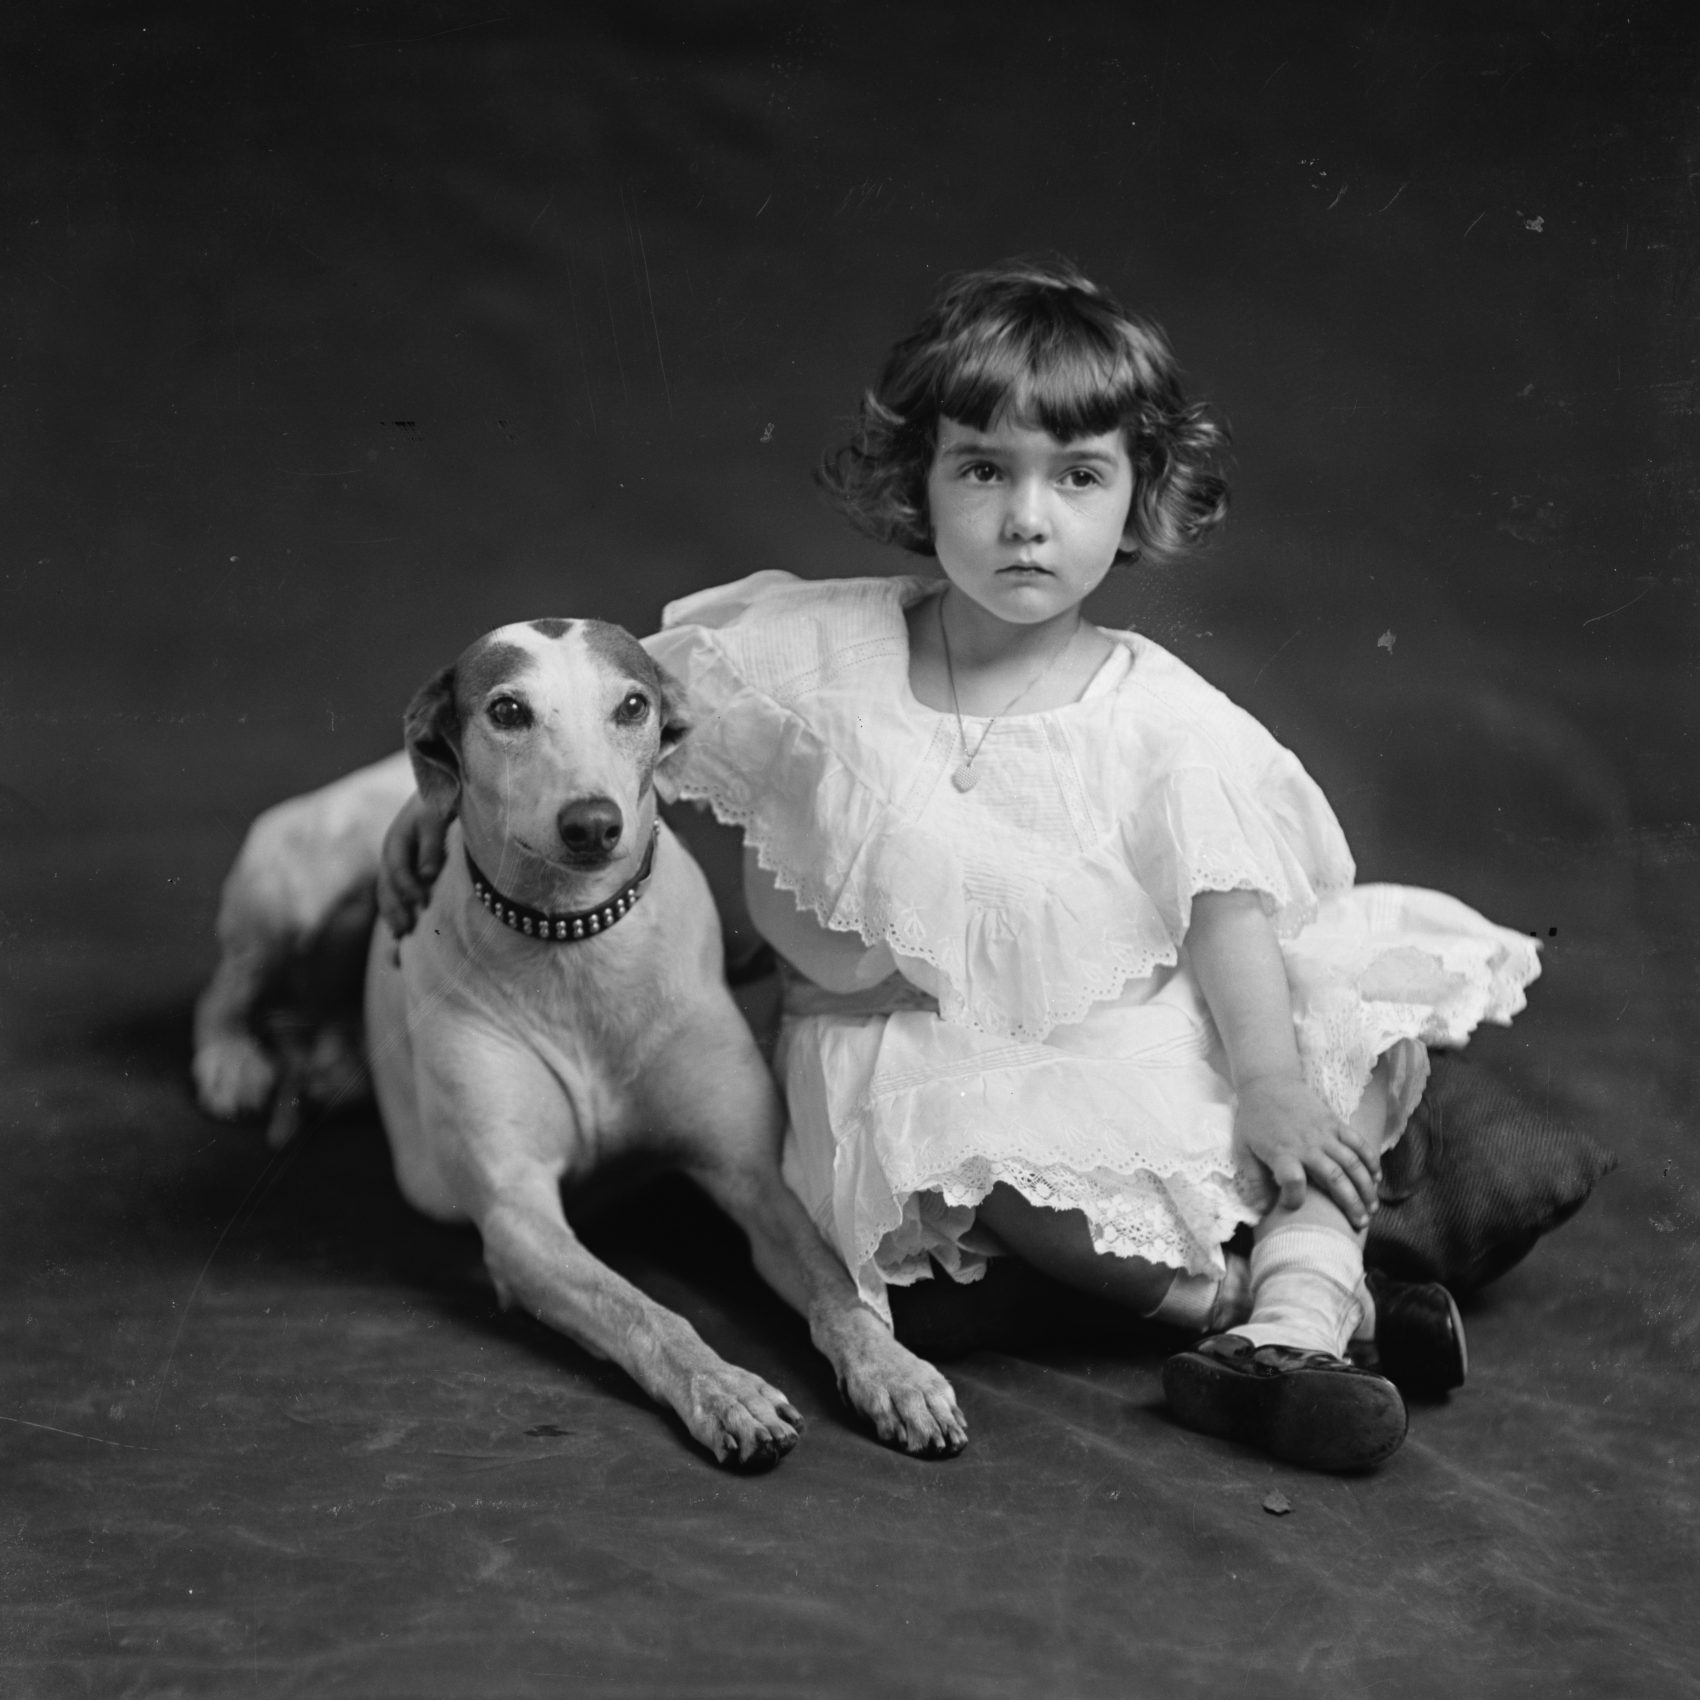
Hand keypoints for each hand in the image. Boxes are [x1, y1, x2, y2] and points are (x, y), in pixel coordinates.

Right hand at [376, 792, 447, 936]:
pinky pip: (394, 895)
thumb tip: (428, 876)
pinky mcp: (402, 872)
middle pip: (387, 887)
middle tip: (405, 932)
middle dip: (395, 910)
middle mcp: (390, 856)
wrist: (437, 794)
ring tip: (400, 937)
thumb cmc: (438, 805)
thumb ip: (432, 847)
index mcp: (396, 842)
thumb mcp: (436, 821)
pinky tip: (402, 930)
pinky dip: (396, 912)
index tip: (423, 903)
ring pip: (386, 894)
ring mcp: (394, 865)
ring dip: (392, 915)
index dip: (408, 888)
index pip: (398, 870)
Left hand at [1235, 1072, 1380, 1227]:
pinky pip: (1358, 1143)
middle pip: (1334, 1178)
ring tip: (1372, 1207)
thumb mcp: (1243, 1150)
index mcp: (1281, 1153)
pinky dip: (1370, 1160)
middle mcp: (1306, 1146)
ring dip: (1365, 1187)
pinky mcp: (1336, 1122)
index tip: (1294, 1207)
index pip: (1293, 1182)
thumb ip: (1254, 1180)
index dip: (1294, 1199)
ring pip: (1352, 1164)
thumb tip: (1262, 1209)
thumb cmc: (1254, 1119)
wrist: (1268, 1082)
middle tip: (1359, 1224)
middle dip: (1350, 1204)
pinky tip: (1376, 1177)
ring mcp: (1325, 1134)